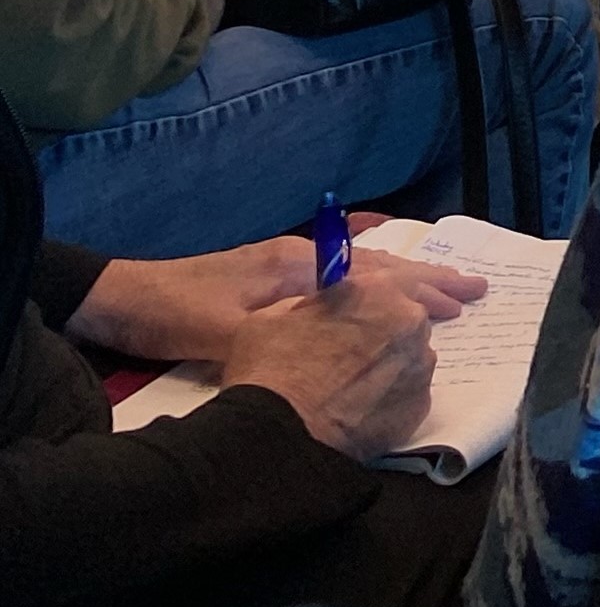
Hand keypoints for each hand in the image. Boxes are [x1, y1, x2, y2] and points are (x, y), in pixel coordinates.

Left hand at [71, 230, 481, 362]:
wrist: (116, 298)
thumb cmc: (171, 312)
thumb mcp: (224, 331)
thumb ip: (283, 336)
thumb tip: (339, 347)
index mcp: (297, 266)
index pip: (376, 273)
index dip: (421, 289)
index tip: (465, 300)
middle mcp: (299, 260)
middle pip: (378, 266)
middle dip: (427, 280)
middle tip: (475, 289)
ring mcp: (285, 268)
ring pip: (363, 271)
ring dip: (405, 282)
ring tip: (443, 289)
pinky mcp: (269, 282)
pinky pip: (343, 280)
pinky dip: (375, 288)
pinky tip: (381, 294)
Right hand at [221, 280, 438, 461]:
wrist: (279, 434)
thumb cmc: (270, 368)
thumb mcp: (273, 315)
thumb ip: (314, 304)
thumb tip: (324, 309)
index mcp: (378, 292)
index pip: (400, 280)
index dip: (385, 294)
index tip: (381, 307)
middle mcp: (411, 323)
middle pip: (405, 320)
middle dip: (384, 332)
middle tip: (352, 354)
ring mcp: (420, 366)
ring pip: (408, 358)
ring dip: (388, 366)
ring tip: (350, 388)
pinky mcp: (421, 405)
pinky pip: (407, 393)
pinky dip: (389, 398)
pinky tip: (360, 410)